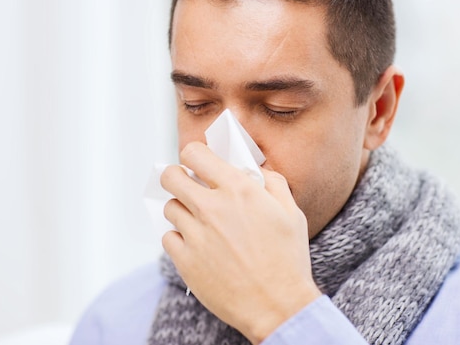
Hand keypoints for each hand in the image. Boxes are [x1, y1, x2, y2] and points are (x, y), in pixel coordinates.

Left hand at [161, 141, 321, 343]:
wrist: (277, 305)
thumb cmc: (287, 259)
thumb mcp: (291, 213)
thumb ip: (272, 183)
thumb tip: (255, 169)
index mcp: (238, 190)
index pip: (195, 154)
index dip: (194, 154)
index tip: (197, 161)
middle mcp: (212, 208)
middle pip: (171, 177)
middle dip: (176, 176)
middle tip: (186, 184)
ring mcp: (195, 235)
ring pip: (170, 208)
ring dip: (182, 209)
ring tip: (199, 220)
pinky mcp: (185, 260)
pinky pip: (168, 237)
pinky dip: (179, 238)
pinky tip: (197, 244)